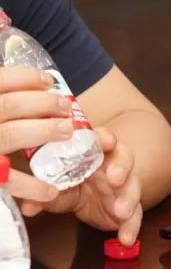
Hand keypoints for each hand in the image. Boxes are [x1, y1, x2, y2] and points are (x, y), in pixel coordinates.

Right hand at [0, 65, 77, 204]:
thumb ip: (2, 99)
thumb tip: (29, 88)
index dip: (25, 78)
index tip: (48, 81)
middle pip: (10, 105)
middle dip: (43, 103)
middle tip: (65, 106)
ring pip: (11, 134)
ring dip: (44, 131)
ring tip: (66, 130)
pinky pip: (7, 179)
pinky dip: (31, 186)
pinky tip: (51, 190)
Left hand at [20, 126, 142, 244]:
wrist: (88, 198)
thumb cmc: (71, 183)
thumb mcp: (54, 189)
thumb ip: (42, 196)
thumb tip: (29, 205)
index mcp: (92, 153)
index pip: (101, 138)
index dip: (104, 138)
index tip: (106, 142)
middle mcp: (112, 165)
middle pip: (124, 159)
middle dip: (121, 168)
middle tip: (114, 179)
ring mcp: (123, 185)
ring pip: (133, 186)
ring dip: (128, 198)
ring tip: (120, 211)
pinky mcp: (129, 205)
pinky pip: (136, 214)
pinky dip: (132, 226)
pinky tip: (126, 237)